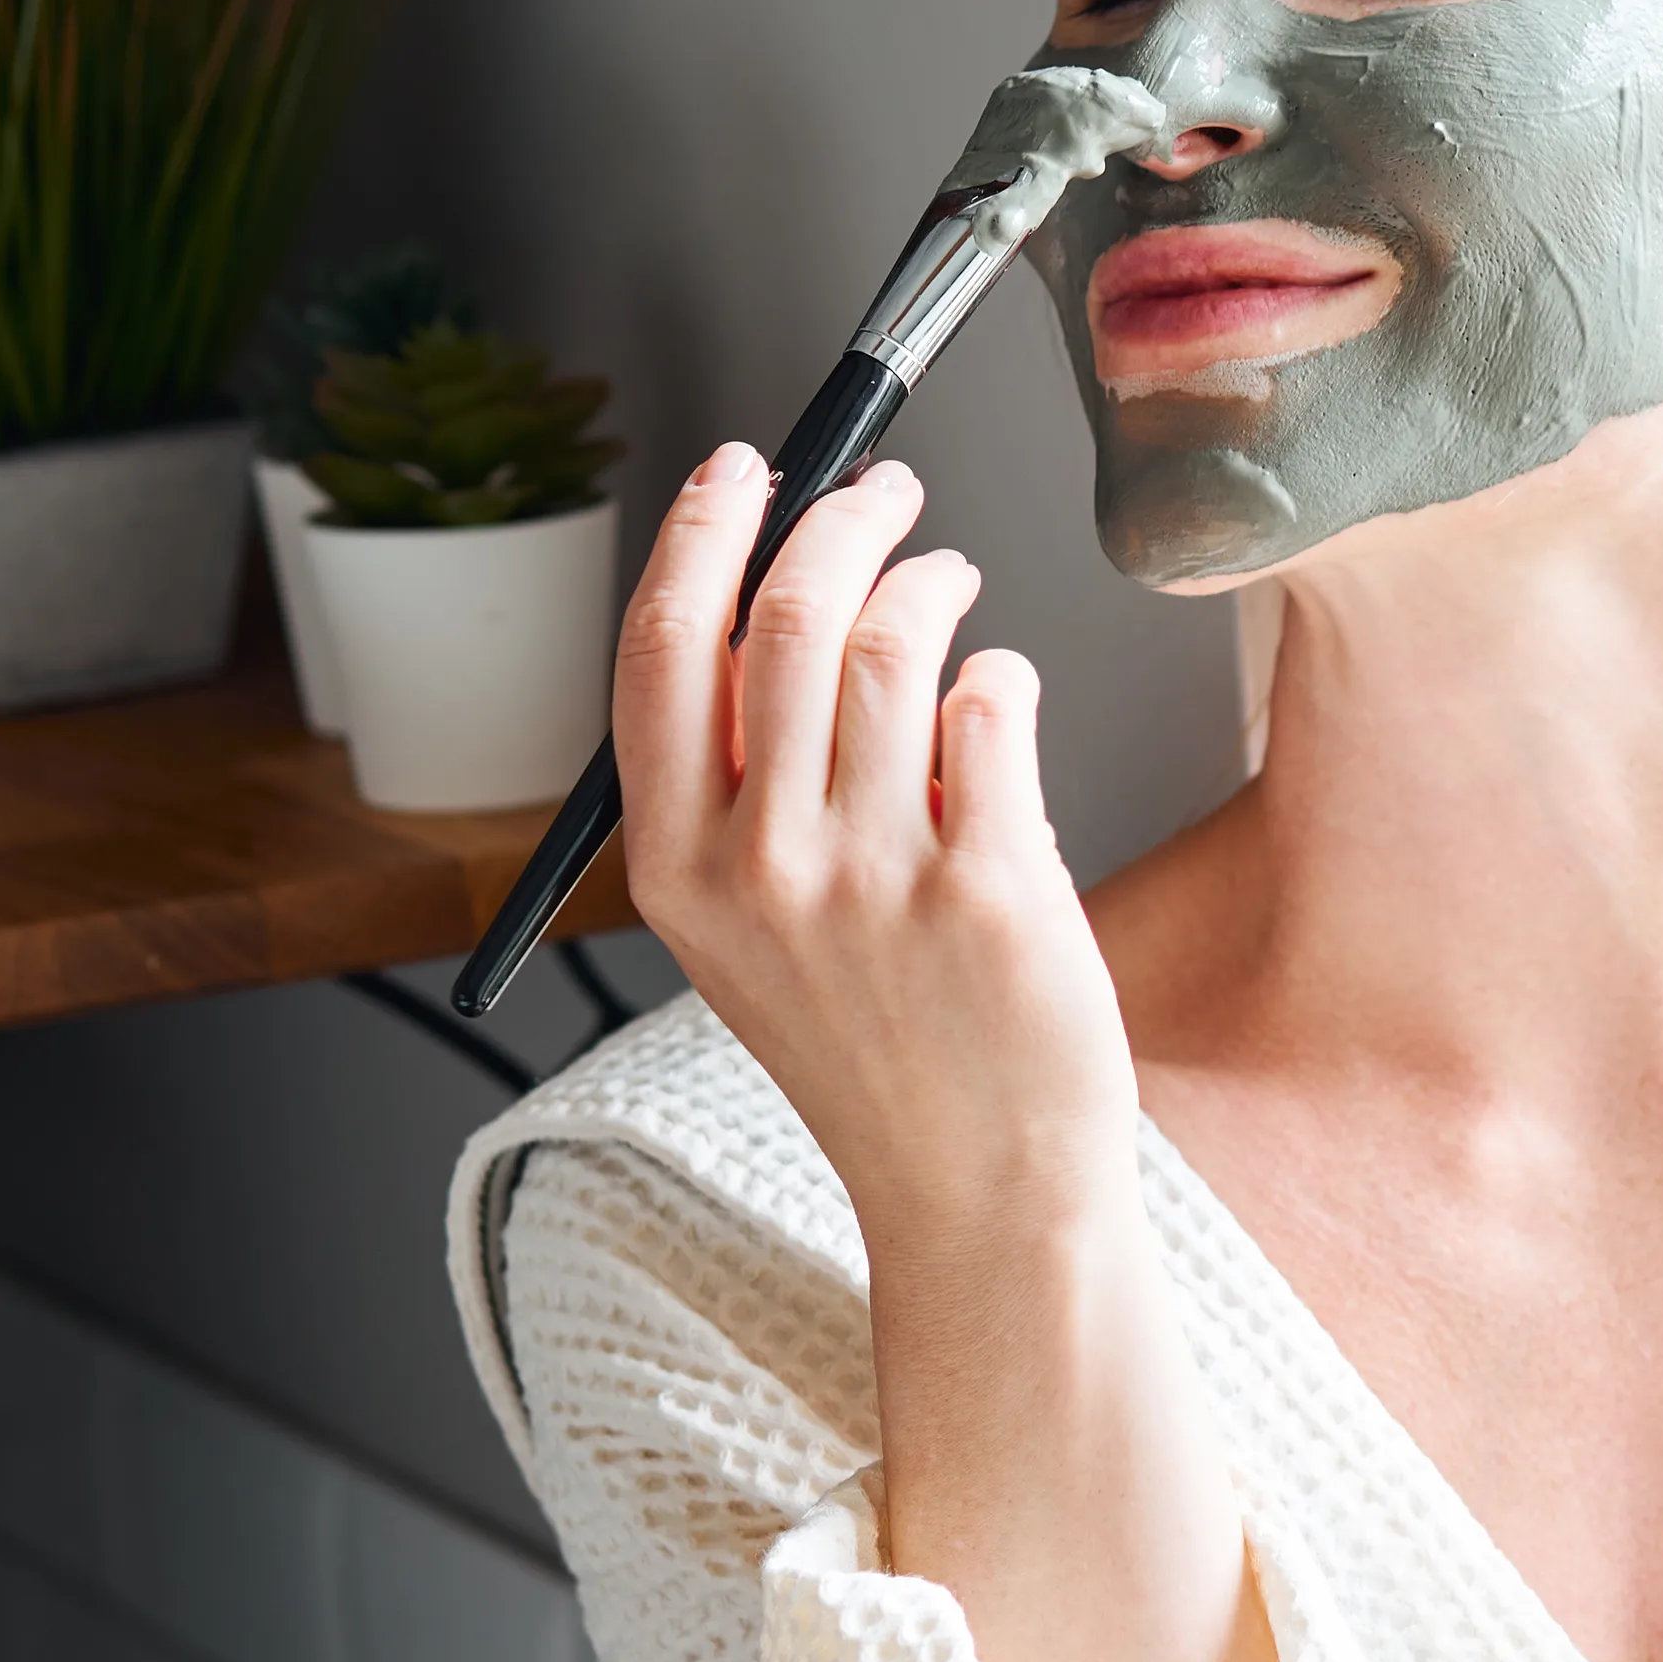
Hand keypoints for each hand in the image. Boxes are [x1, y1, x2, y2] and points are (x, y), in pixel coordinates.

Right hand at [610, 449, 1125, 1256]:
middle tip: (888, 492)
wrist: (982, 1193)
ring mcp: (875, 877)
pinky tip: (1003, 699)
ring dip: (933, 582)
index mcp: (676, 871)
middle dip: (843, 517)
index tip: (740, 468)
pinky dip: (1003, 673)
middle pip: (784, 616)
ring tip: (953, 586)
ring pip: (894, 641)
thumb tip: (774, 599)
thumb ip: (738, 788)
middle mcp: (761, 868)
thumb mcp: (750, 932)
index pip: (659, 650)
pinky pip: (993, 704)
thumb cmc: (879, 1051)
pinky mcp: (990, 886)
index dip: (699, 534)